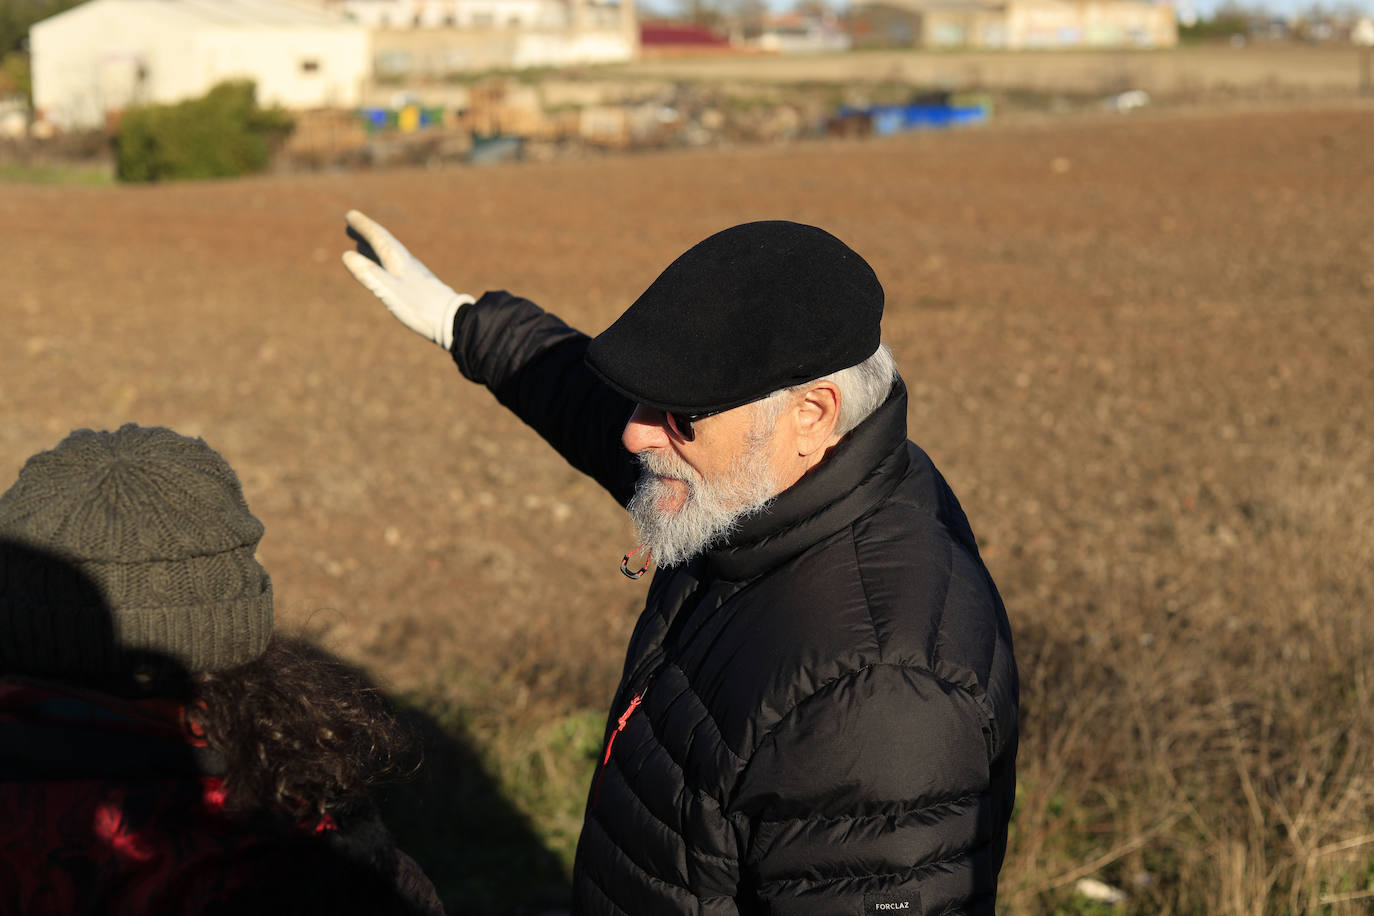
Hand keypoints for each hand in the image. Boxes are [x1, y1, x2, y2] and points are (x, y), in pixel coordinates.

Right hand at [341, 210, 473, 349]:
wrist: (452, 320)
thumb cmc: (420, 307)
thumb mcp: (390, 291)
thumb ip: (369, 274)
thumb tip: (347, 255)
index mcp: (399, 261)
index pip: (379, 238)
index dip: (364, 227)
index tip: (350, 215)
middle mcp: (406, 263)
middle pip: (384, 244)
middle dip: (367, 234)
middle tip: (350, 225)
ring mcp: (413, 274)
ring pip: (389, 255)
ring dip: (374, 248)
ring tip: (360, 245)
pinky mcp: (418, 286)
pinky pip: (395, 268)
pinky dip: (385, 264)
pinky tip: (386, 271)